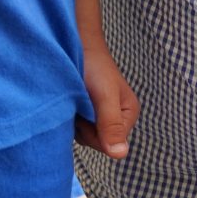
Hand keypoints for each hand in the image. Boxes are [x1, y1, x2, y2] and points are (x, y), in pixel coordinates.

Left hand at [75, 44, 140, 159]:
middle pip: (96, 142)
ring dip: (74, 121)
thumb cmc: (93, 65)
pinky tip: (68, 102)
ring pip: (84, 135)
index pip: (109, 144)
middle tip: (79, 103)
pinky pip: (75, 125)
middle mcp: (115, 118)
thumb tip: (120, 155)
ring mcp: (98, 115)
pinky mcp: (84, 110)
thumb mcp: (104, 95)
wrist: (74, 42)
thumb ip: (111, 124)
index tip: (88, 110)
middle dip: (84, 127)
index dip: (94, 132)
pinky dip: (69, 116)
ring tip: (73, 100)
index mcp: (128, 115)